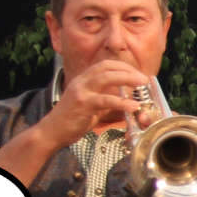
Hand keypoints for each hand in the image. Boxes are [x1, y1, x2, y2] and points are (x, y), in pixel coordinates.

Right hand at [38, 60, 152, 147]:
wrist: (52, 132)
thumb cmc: (72, 120)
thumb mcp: (92, 106)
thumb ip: (106, 100)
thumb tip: (126, 100)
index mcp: (83, 79)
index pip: (105, 65)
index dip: (123, 67)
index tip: (137, 73)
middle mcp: (81, 81)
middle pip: (107, 67)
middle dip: (128, 70)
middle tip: (144, 78)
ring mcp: (81, 91)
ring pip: (106, 77)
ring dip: (127, 78)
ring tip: (142, 84)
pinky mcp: (82, 104)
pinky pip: (105, 100)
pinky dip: (122, 102)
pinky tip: (133, 106)